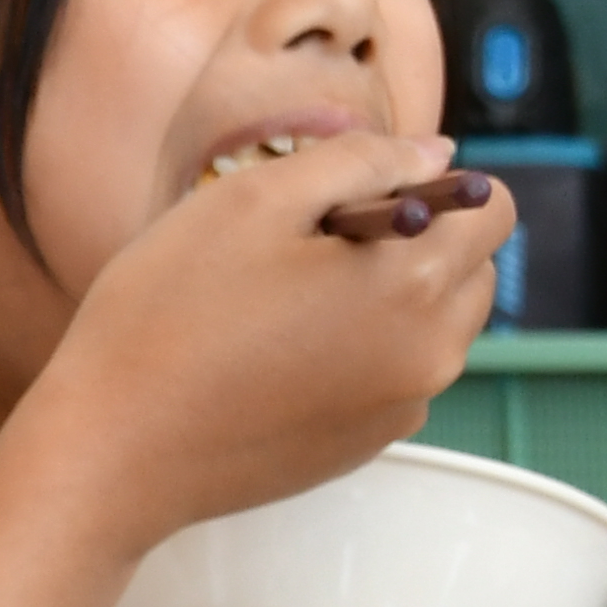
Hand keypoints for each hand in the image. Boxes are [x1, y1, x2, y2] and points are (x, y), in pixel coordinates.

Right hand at [21, 129, 509, 552]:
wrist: (111, 452)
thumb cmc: (168, 315)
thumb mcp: (252, 201)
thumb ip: (360, 160)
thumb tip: (438, 154)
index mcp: (414, 284)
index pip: (495, 210)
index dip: (431, 184)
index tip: (355, 195)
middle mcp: (431, 356)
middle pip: (470, 271)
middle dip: (414, 244)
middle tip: (307, 250)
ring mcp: (400, 410)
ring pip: (432, 326)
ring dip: (385, 300)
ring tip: (282, 307)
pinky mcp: (363, 446)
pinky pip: (390, 377)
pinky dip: (354, 354)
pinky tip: (270, 358)